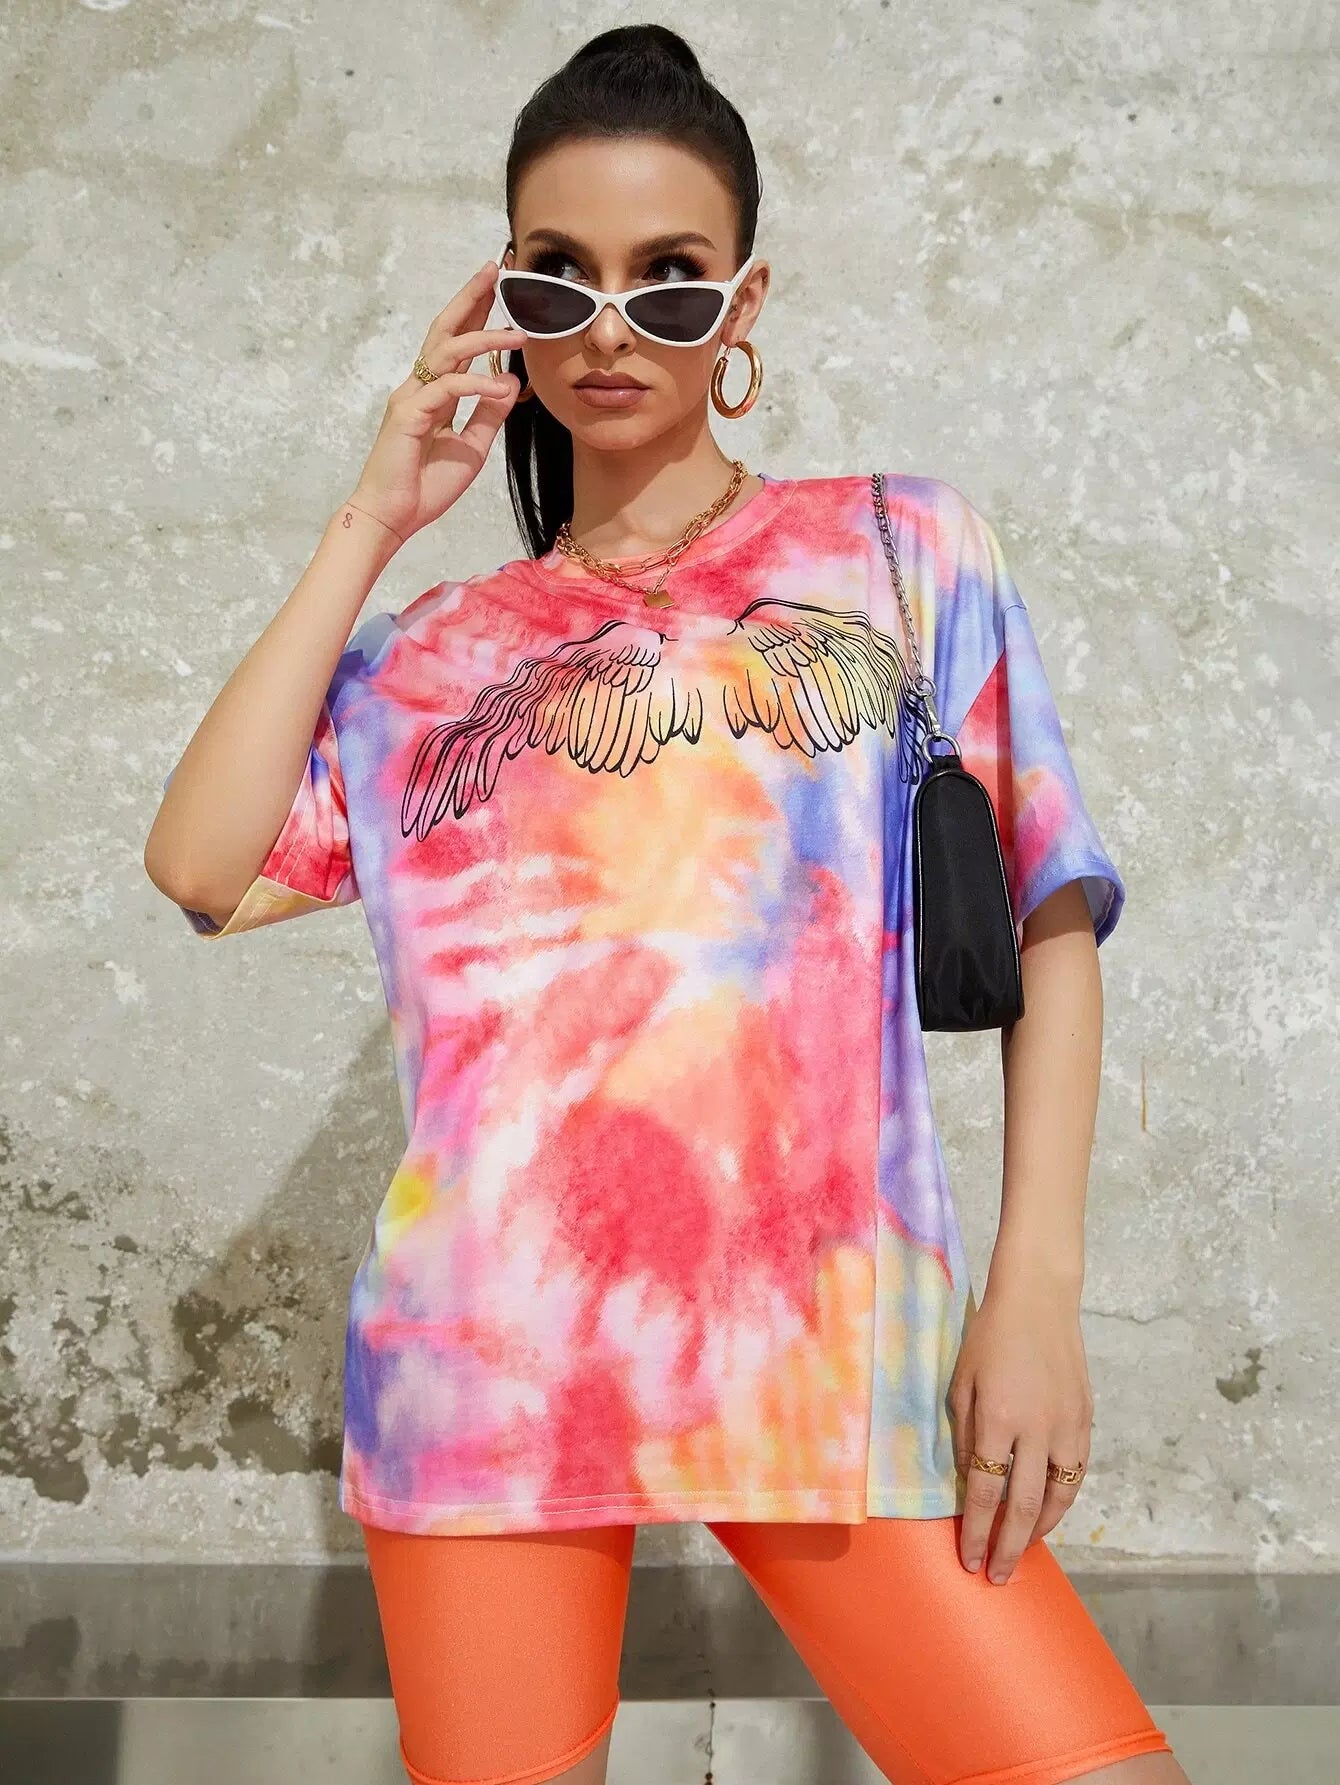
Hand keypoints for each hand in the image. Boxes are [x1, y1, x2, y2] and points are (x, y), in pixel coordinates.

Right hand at [344, 259, 528, 543]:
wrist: (393, 517)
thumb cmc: (425, 485)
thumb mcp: (473, 447)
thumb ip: (489, 414)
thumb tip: (511, 381)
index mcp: (434, 393)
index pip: (456, 343)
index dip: (476, 313)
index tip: (497, 287)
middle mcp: (419, 387)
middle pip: (445, 331)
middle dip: (470, 298)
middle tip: (493, 270)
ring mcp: (411, 399)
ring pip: (447, 353)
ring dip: (484, 338)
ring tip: (517, 333)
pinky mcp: (409, 417)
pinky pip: (447, 390)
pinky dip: (476, 384)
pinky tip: (499, 384)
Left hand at [947, 1270, 1093, 1581]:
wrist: (1038, 1301)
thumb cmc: (989, 1337)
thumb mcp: (961, 1382)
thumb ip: (963, 1434)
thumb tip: (967, 1482)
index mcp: (998, 1419)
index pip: (986, 1492)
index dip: (977, 1532)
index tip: (969, 1560)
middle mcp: (1037, 1430)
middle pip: (1024, 1507)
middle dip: (1008, 1547)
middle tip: (997, 1576)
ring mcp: (1066, 1427)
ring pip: (1059, 1497)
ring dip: (1039, 1531)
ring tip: (1021, 1549)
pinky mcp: (1085, 1421)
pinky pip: (1075, 1474)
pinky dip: (1063, 1501)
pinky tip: (1048, 1513)